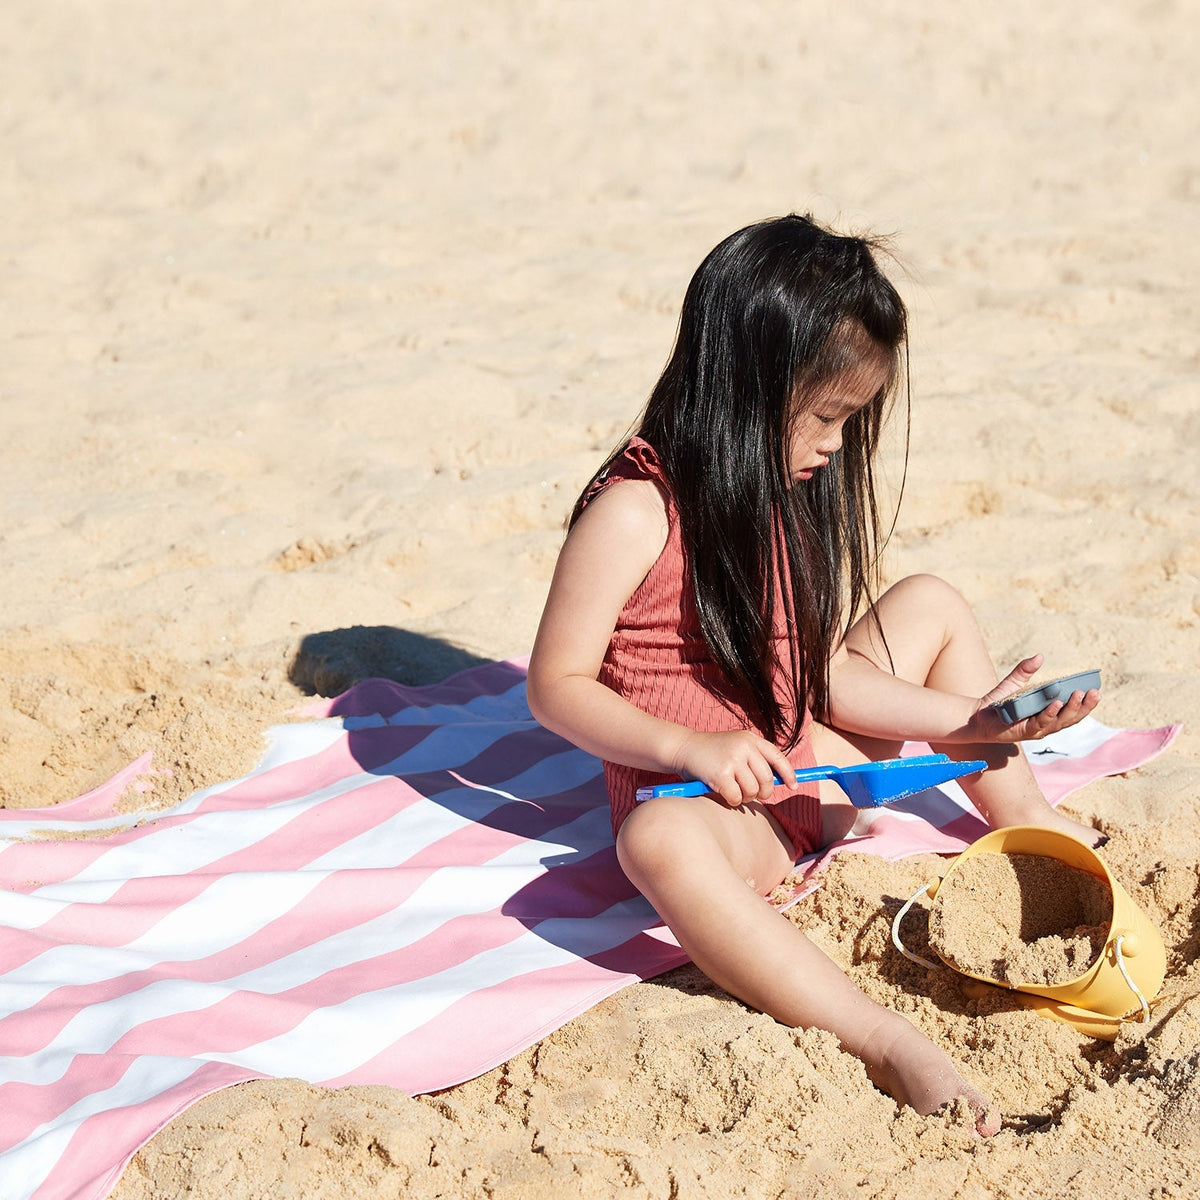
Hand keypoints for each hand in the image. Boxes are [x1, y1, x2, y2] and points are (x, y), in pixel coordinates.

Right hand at [671, 729, 796, 806]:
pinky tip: (723, 793)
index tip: (793, 785)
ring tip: (734, 791)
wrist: (684, 748)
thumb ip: (754, 759)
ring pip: (752, 791)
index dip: (788, 773)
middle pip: (767, 779)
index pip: (777, 757)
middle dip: (763, 792)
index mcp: (750, 739)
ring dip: (745, 797)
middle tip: (754, 795)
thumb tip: (778, 781)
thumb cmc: (712, 752)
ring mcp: (732, 760)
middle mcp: (744, 747)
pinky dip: (732, 800)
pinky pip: (736, 797)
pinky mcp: (720, 775)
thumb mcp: (736, 747)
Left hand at [967, 655, 1099, 742]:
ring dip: (1071, 709)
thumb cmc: (1000, 702)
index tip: (1096, 690)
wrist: (978, 716)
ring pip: (1060, 722)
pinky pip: (1040, 724)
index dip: (1086, 703)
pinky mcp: (1024, 732)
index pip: (1073, 710)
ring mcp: (1036, 729)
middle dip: (1084, 706)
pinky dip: (1049, 714)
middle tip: (1094, 693)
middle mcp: (1046, 724)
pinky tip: (1055, 704)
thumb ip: (1026, 670)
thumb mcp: (1014, 682)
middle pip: (1071, 718)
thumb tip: (1039, 656)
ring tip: (1079, 696)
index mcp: (1049, 714)